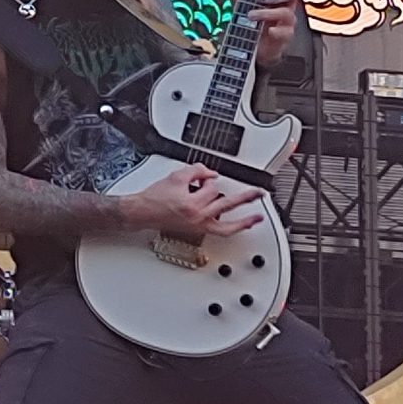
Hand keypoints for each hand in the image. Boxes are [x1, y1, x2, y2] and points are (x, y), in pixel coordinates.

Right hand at [119, 164, 262, 241]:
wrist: (144, 212)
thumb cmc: (155, 198)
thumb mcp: (175, 177)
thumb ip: (195, 171)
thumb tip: (210, 173)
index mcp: (191, 203)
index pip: (211, 186)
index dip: (210, 178)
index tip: (205, 177)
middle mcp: (198, 216)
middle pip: (227, 204)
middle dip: (245, 197)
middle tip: (259, 193)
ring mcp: (199, 226)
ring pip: (228, 226)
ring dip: (245, 220)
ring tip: (258, 216)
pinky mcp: (199, 231)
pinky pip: (220, 232)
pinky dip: (233, 228)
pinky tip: (242, 225)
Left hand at [220, 0, 300, 67]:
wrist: (258, 47)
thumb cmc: (256, 22)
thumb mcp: (245, 6)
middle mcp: (285, 6)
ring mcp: (287, 22)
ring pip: (286, 13)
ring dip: (267, 13)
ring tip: (251, 15)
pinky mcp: (285, 37)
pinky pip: (286, 33)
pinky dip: (277, 31)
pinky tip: (269, 31)